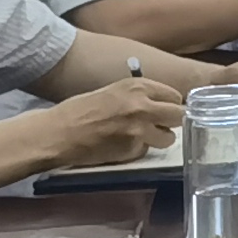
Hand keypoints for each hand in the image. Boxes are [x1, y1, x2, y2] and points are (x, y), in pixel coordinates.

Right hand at [40, 74, 184, 166]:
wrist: (59, 132)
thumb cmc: (80, 110)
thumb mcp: (114, 92)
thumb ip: (140, 97)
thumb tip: (161, 105)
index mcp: (138, 86)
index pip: (175, 96)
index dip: (170, 105)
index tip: (165, 111)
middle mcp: (143, 105)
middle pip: (179, 115)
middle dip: (171, 122)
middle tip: (159, 126)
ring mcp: (139, 129)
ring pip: (169, 138)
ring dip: (158, 139)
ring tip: (140, 138)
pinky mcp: (132, 149)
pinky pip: (147, 150)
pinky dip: (138, 150)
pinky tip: (121, 146)